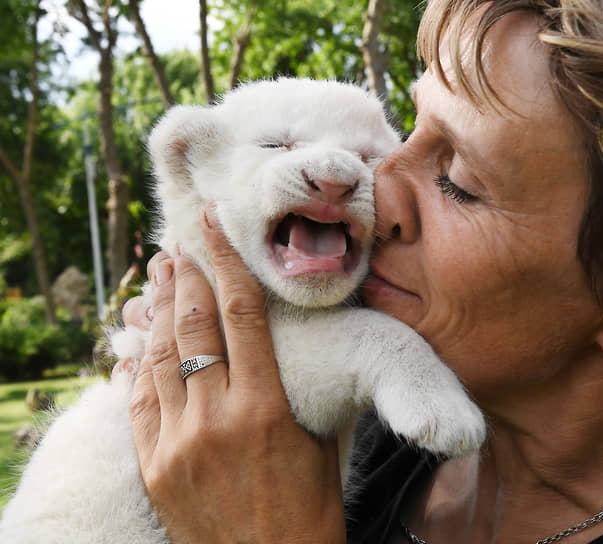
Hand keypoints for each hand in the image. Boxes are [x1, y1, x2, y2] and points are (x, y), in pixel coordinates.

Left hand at [127, 206, 345, 543]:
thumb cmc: (309, 514)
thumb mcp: (321, 447)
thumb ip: (308, 393)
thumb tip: (301, 346)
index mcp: (266, 409)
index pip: (241, 314)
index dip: (225, 260)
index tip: (210, 224)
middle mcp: (216, 419)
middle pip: (194, 325)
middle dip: (185, 277)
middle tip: (176, 246)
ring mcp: (177, 444)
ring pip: (160, 358)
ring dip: (158, 312)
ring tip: (158, 279)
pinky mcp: (154, 467)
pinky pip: (137, 403)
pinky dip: (135, 367)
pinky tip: (135, 343)